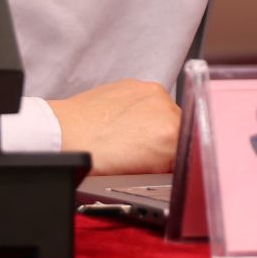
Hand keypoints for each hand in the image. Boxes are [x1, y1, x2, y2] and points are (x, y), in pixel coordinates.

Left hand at [48, 79, 179, 174]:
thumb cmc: (95, 159)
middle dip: (170, 141)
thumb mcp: (142, 173)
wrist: (64, 136)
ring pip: (167, 112)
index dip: (181, 159)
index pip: (192, 147)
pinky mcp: (135, 84)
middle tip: (145, 155)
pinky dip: (143, 111)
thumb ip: (168, 163)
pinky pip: (150, 100)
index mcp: (171, 133)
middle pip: (182, 127)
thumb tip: (178, 161)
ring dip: (156, 124)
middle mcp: (165, 107)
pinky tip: (124, 123)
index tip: (169, 165)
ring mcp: (150, 92)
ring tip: (130, 138)